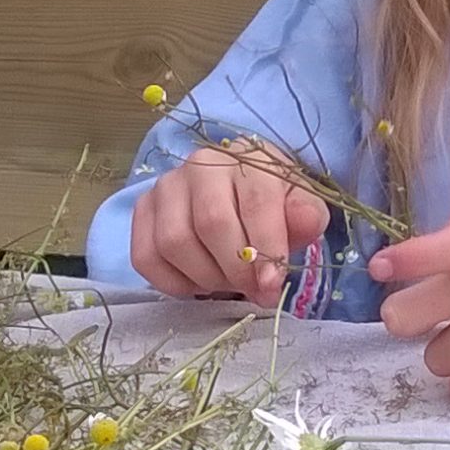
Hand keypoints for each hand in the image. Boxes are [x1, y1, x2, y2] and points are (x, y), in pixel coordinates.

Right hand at [129, 138, 330, 299]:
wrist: (236, 192)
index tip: (271, 284)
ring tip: (228, 283)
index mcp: (247, 159)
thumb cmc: (272, 203)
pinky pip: (146, 257)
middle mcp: (201, 165)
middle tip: (254, 291)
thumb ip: (306, 215)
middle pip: (211, 224)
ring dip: (206, 277)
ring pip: (174, 242)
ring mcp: (166, 186)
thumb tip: (305, 223)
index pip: (255, 202)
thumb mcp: (300, 205)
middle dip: (236, 270)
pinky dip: (173, 283)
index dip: (265, 248)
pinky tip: (198, 284)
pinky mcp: (143, 209)